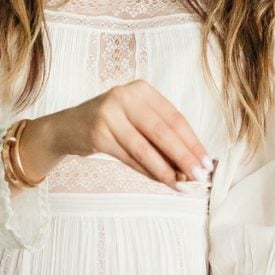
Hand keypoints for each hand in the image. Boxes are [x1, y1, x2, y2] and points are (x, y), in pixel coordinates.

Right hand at [20, 80, 212, 190]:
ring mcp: (108, 113)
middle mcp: (125, 96)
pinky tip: (161, 181)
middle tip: (200, 176)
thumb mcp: (136, 120)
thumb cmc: (110, 125)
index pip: (174, 117)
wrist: (66, 128)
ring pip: (145, 146)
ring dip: (166, 169)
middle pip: (162, 131)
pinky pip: (129, 157)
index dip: (192, 141)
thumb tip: (191, 164)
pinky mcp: (97, 133)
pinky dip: (147, 171)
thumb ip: (161, 138)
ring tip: (182, 185)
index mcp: (141, 89)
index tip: (207, 161)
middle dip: (184, 156)